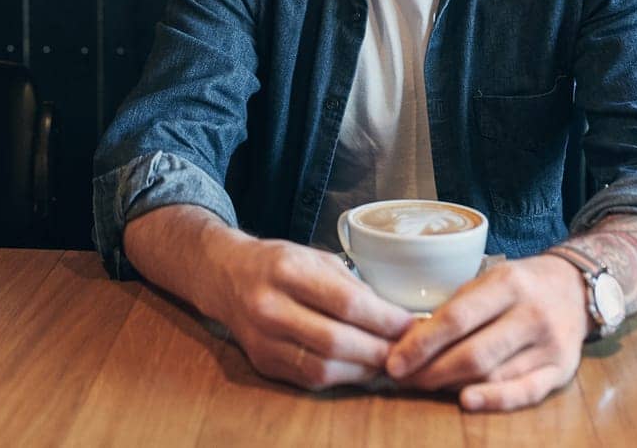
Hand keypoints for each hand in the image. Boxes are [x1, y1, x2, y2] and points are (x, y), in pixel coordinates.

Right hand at [206, 234, 416, 390]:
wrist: (227, 276)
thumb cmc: (278, 263)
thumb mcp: (315, 257)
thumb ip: (351, 286)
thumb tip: (393, 316)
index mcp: (287, 270)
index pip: (346, 303)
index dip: (383, 318)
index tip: (410, 323)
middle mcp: (270, 306)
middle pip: (336, 341)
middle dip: (379, 349)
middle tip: (405, 349)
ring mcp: (263, 339)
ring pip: (324, 368)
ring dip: (363, 369)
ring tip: (387, 361)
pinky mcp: (262, 362)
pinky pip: (310, 378)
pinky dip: (342, 377)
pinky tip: (359, 367)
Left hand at [385, 254, 589, 410]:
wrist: (574, 288)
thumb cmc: (520, 285)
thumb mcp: (489, 279)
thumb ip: (456, 307)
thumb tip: (410, 341)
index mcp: (507, 283)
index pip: (457, 318)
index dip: (421, 344)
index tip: (394, 361)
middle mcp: (531, 313)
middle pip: (474, 353)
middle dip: (432, 371)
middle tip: (404, 380)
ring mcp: (549, 344)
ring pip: (494, 374)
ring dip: (453, 385)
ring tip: (425, 386)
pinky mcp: (562, 369)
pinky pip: (526, 392)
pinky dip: (494, 400)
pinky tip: (466, 402)